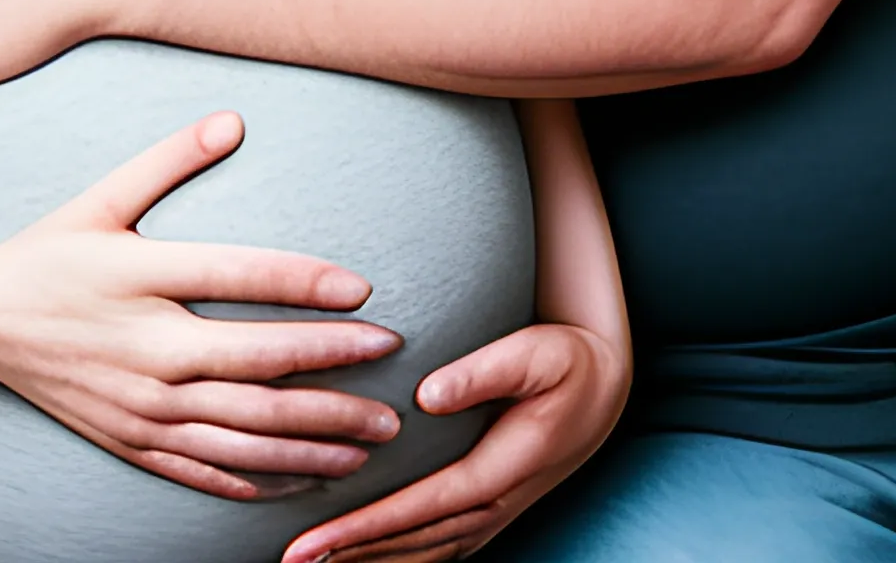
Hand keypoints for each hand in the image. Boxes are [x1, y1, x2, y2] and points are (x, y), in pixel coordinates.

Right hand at [0, 110, 404, 499]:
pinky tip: (304, 480)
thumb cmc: (48, 250)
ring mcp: (138, 406)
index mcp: (142, 278)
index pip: (239, 279)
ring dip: (314, 440)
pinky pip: (204, 471)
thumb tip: (233, 117)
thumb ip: (169, 159)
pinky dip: (259, 479)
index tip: (366, 291)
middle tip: (396, 375)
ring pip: (242, 433)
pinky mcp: (129, 441)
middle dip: (334, 377)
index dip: (305, 284)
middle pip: (256, 368)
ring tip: (371, 440)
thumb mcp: (102, 197)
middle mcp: (146, 350)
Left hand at [279, 322, 627, 562]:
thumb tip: (426, 395)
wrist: (604, 387)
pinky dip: (399, 555)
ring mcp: (493, 512)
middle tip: (292, 559)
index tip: (316, 539)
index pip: (420, 509)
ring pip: (423, 551)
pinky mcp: (489, 507)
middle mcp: (493, 502)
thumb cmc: (566, 363)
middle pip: (413, 540)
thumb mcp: (534, 354)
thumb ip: (481, 372)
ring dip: (370, 560)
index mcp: (500, 469)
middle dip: (351, 552)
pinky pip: (438, 544)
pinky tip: (365, 555)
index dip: (366, 527)